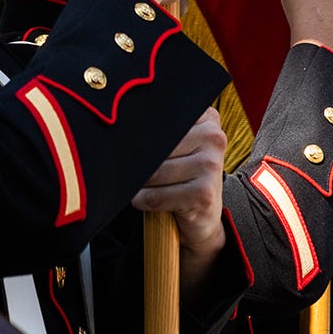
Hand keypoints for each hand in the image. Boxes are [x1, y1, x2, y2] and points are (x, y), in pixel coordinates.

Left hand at [132, 108, 226, 269]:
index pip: (160, 120)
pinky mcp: (204, 193)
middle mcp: (212, 137)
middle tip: (133, 169)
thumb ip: (159, 129)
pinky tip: (146, 200)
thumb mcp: (176, 144)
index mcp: (205, 118)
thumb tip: (120, 128)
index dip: (139, 132)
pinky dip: (142, 200)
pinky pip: (155, 196)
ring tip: (143, 185)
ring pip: (153, 172)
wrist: (204, 216)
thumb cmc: (182, 174)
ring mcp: (210, 165)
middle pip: (154, 146)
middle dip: (138, 162)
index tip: (129, 139)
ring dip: (138, 183)